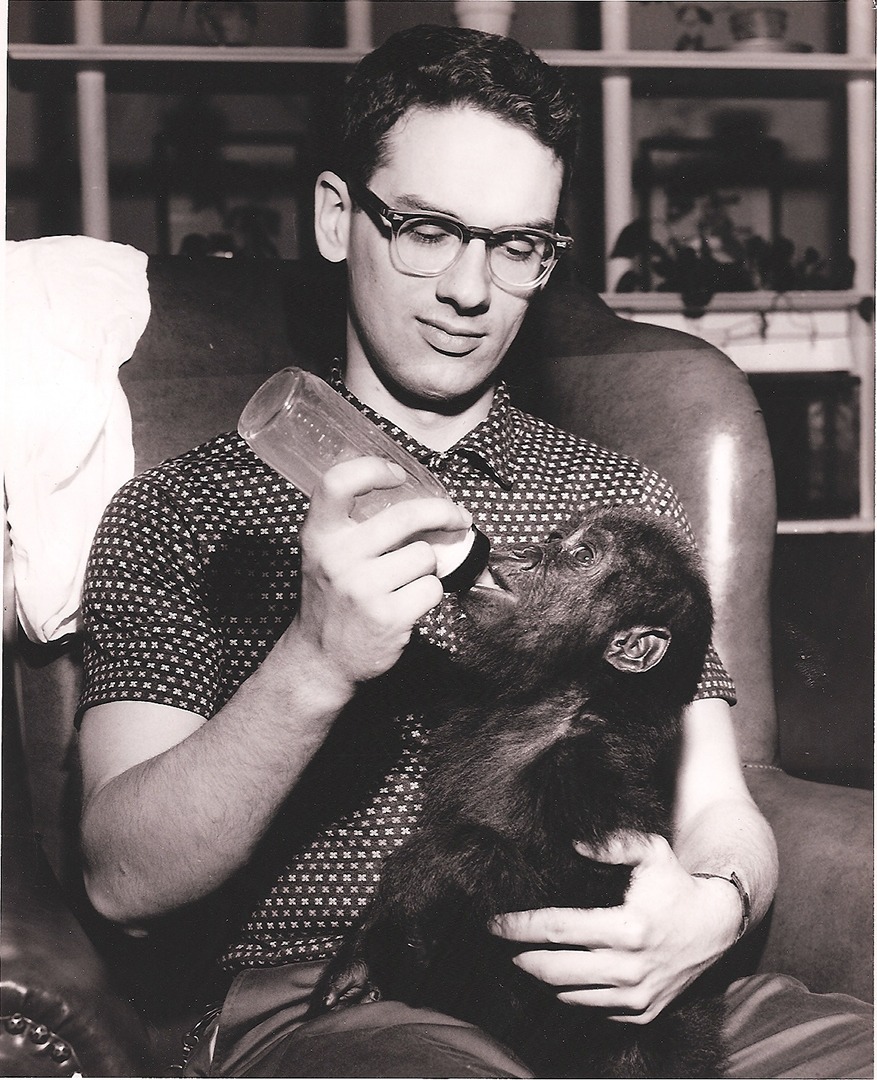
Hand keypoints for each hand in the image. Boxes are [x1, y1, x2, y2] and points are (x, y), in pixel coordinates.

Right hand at [297, 456, 471, 687]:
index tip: (398, 474)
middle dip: (443, 513)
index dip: (372, 468)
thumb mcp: (325, 555)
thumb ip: (355, 527)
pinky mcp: (387, 617)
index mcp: (319, 535)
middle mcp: (337, 558)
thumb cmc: (332, 600)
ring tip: (405, 581)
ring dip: (426, 567)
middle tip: (457, 517)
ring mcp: (362, 589)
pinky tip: (408, 603)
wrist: (320, 660)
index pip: (338, 482)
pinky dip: (428, 594)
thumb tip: (418, 501)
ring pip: (425, 555)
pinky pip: (432, 588)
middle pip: (406, 516)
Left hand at [489, 832, 740, 1023]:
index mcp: (628, 929)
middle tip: (502, 943)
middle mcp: (631, 969)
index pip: (558, 930)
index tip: (493, 923)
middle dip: (521, 957)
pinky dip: (572, 992)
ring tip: (526, 956)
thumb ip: (612, 844)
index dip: (520, 927)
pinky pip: (592, 1008)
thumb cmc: (675, 883)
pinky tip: (561, 973)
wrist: (715, 925)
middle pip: (554, 970)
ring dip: (542, 976)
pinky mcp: (642, 1013)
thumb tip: (571, 845)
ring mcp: (637, 997)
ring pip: (569, 995)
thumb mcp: (651, 851)